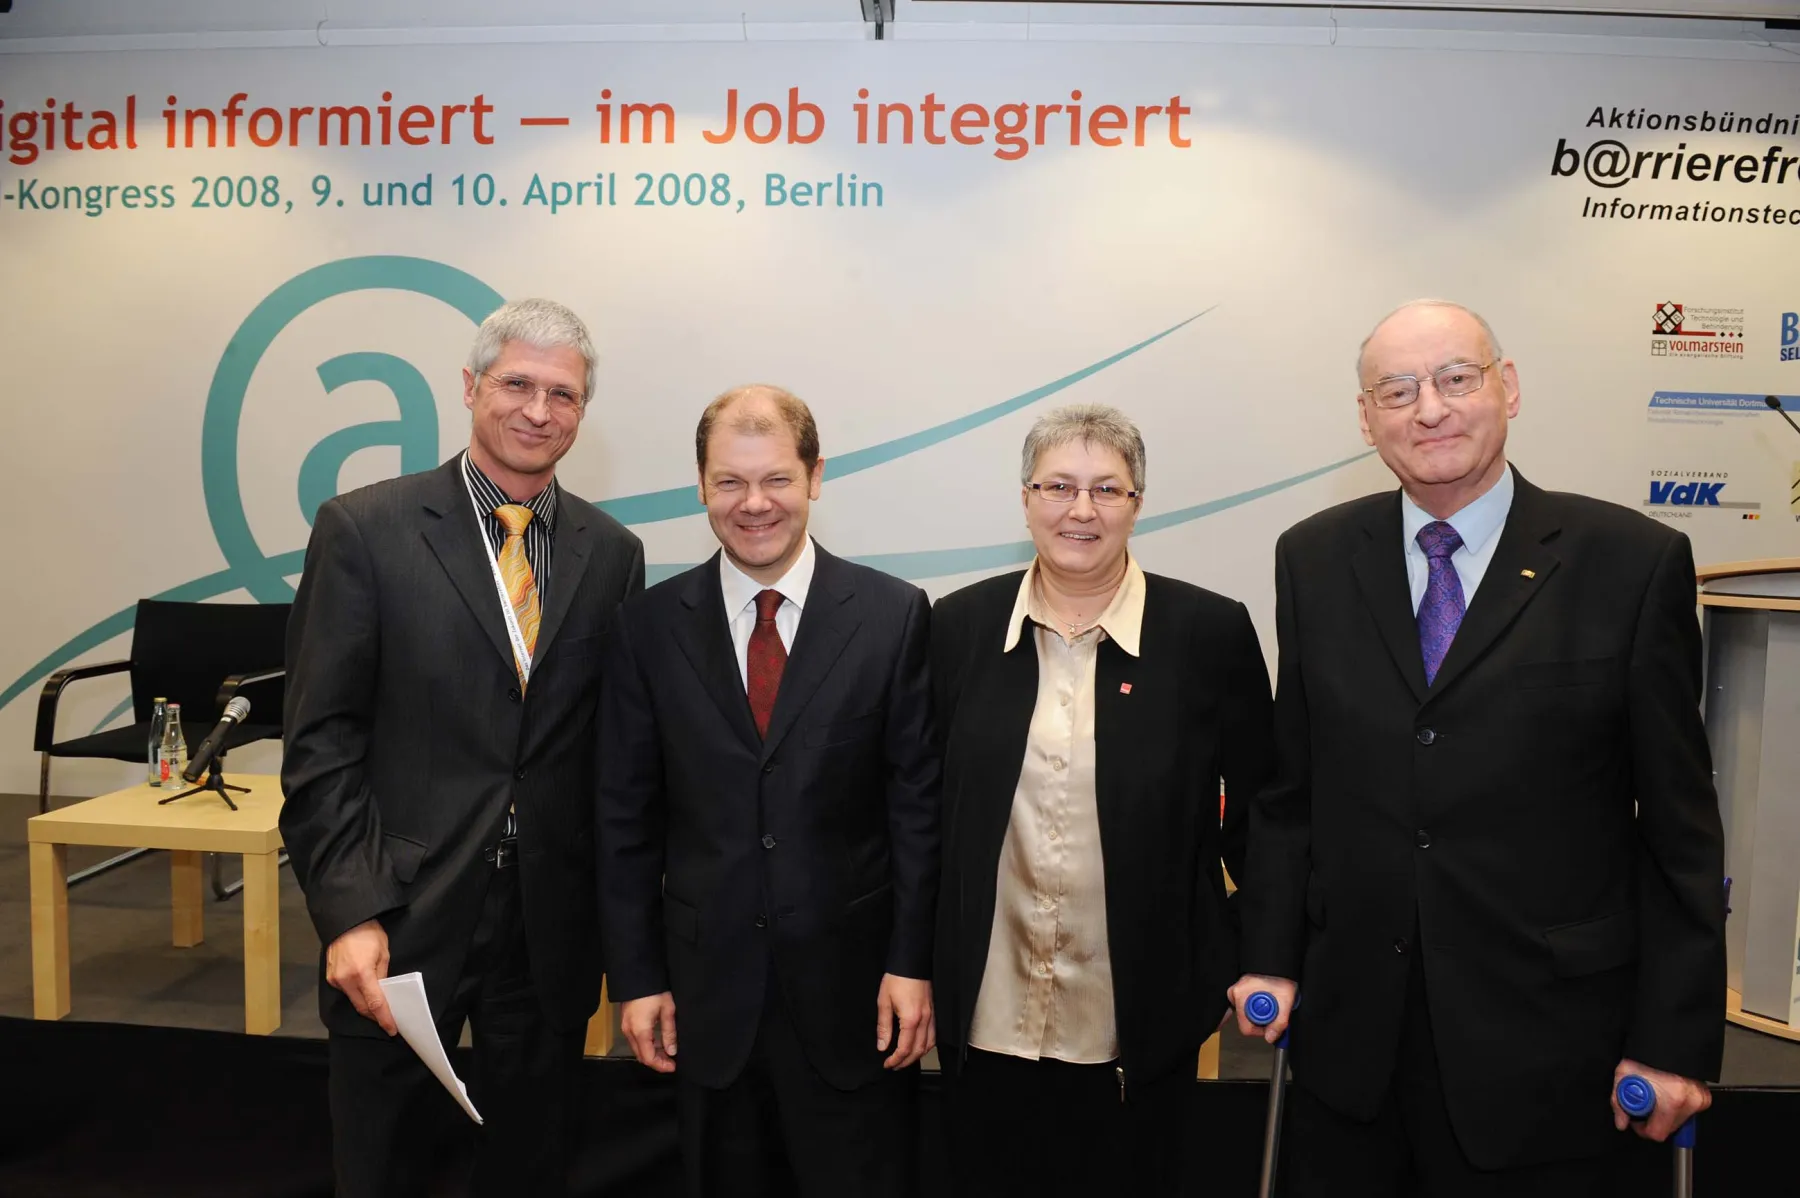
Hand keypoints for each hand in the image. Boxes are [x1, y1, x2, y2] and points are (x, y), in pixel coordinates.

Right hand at [325, 919, 395, 1035]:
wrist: (346, 920)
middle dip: (375, 1016)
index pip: (375, 1003)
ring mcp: (335, 979)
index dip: (384, 1018)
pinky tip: (364, 993)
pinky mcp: (330, 977)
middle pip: (362, 1007)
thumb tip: (383, 990)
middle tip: (387, 1020)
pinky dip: (356, 995)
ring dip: (365, 1005)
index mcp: (361, 973)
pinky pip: (345, 991)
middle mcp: (345, 979)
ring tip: (378, 1007)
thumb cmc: (368, 932)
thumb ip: (382, 974)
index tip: (391, 1029)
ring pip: (353, 1000)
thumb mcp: (383, 953)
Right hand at [621, 992, 678, 1072]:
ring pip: (637, 1049)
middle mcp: (629, 1032)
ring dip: (651, 1053)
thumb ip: (669, 1033)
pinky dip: (646, 1045)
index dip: (661, 1065)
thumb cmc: (655, 991)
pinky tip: (657, 1042)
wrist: (638, 974)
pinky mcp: (625, 1022)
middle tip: (672, 1061)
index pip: (648, 1057)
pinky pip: (634, 1040)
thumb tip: (672, 1051)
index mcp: (640, 1031)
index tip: (673, 1066)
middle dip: (656, 1061)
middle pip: (641, 1055)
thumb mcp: (667, 1011)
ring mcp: (625, 1027)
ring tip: (667, 1052)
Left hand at [877, 974, 933, 1068]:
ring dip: (918, 1055)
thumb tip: (882, 1046)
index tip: (887, 1064)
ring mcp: (932, 1016)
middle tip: (894, 1066)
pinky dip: (927, 1045)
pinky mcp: (934, 1011)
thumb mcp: (884, 1002)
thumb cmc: (897, 979)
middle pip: (918, 1050)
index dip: (895, 1060)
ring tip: (906, 1059)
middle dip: (906, 1062)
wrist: (912, 962)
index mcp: (911, 1019)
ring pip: (929, 1044)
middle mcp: (925, 1020)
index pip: (905, 1048)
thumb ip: (884, 1026)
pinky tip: (919, 1045)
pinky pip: (934, 1035)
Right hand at [1226, 974, 1296, 1042]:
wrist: (1279, 963)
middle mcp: (1235, 993)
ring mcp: (1236, 991)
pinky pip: (1247, 1006)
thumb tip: (1270, 1037)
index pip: (1246, 1028)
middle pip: (1246, 1021)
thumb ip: (1279, 1023)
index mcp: (1241, 995)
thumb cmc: (1281, 977)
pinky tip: (1266, 999)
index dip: (1262, 1030)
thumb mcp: (1286, 1001)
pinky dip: (1257, 1006)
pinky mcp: (1240, 990)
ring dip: (1261, 1013)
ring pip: (1247, 1014)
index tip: (1271, 1023)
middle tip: (1274, 1010)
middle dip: (1262, 1020)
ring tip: (1272, 1002)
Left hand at [1612, 1059, 1710, 1141]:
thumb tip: (1621, 1122)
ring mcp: (1701, 1099)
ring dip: (1665, 1113)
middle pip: (1669, 1128)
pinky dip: (1677, 1106)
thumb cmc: (1646, 1055)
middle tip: (1645, 1103)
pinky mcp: (1705, 1096)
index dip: (1642, 1129)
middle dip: (1654, 1119)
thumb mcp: (1624, 1074)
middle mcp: (1691, 1102)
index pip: (1658, 1133)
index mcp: (1673, 1099)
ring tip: (1657, 1094)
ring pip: (1679, 1120)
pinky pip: (1688, 1110)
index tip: (1636, 1120)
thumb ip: (1619, 1102)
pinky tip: (1668, 1093)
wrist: (1666, 1040)